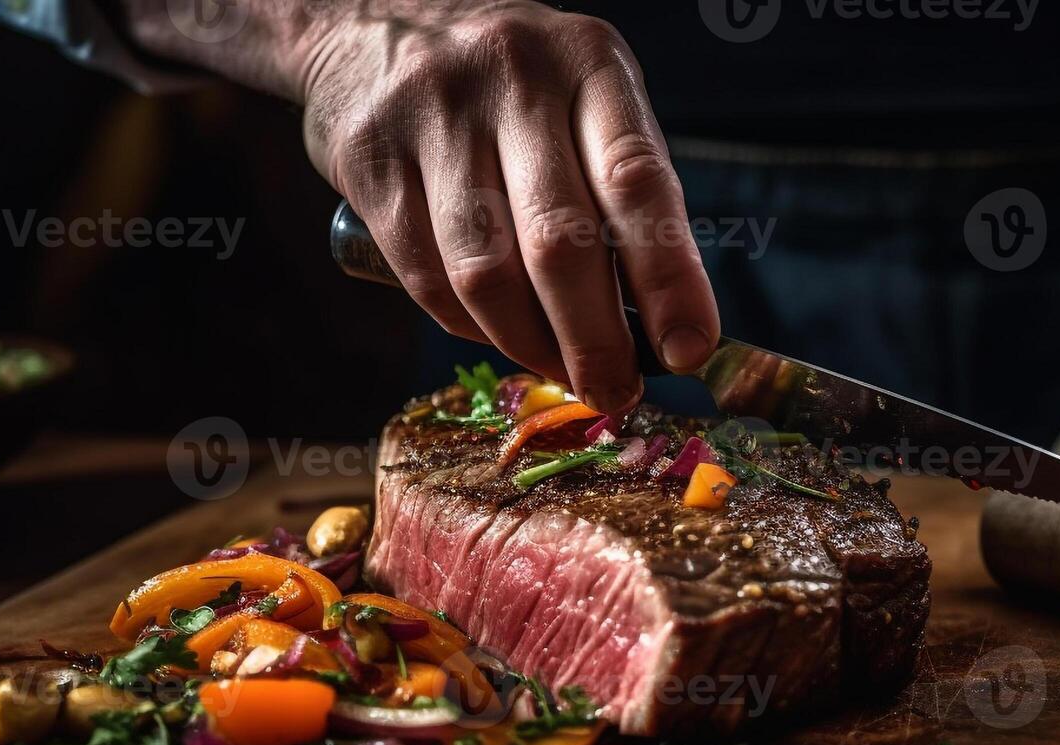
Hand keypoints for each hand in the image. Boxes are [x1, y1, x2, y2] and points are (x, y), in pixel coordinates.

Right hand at [293, 2, 720, 412]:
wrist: (372, 18)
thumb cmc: (513, 86)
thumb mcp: (584, 99)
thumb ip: (621, 194)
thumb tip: (659, 328)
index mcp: (589, 62)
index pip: (638, 183)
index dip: (669, 279)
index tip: (689, 350)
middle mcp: (512, 77)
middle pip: (559, 242)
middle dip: (595, 340)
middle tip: (618, 392)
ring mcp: (433, 114)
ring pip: (485, 273)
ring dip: (530, 346)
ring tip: (562, 372)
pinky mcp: (370, 156)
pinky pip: (426, 275)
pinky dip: (468, 327)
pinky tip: (496, 336)